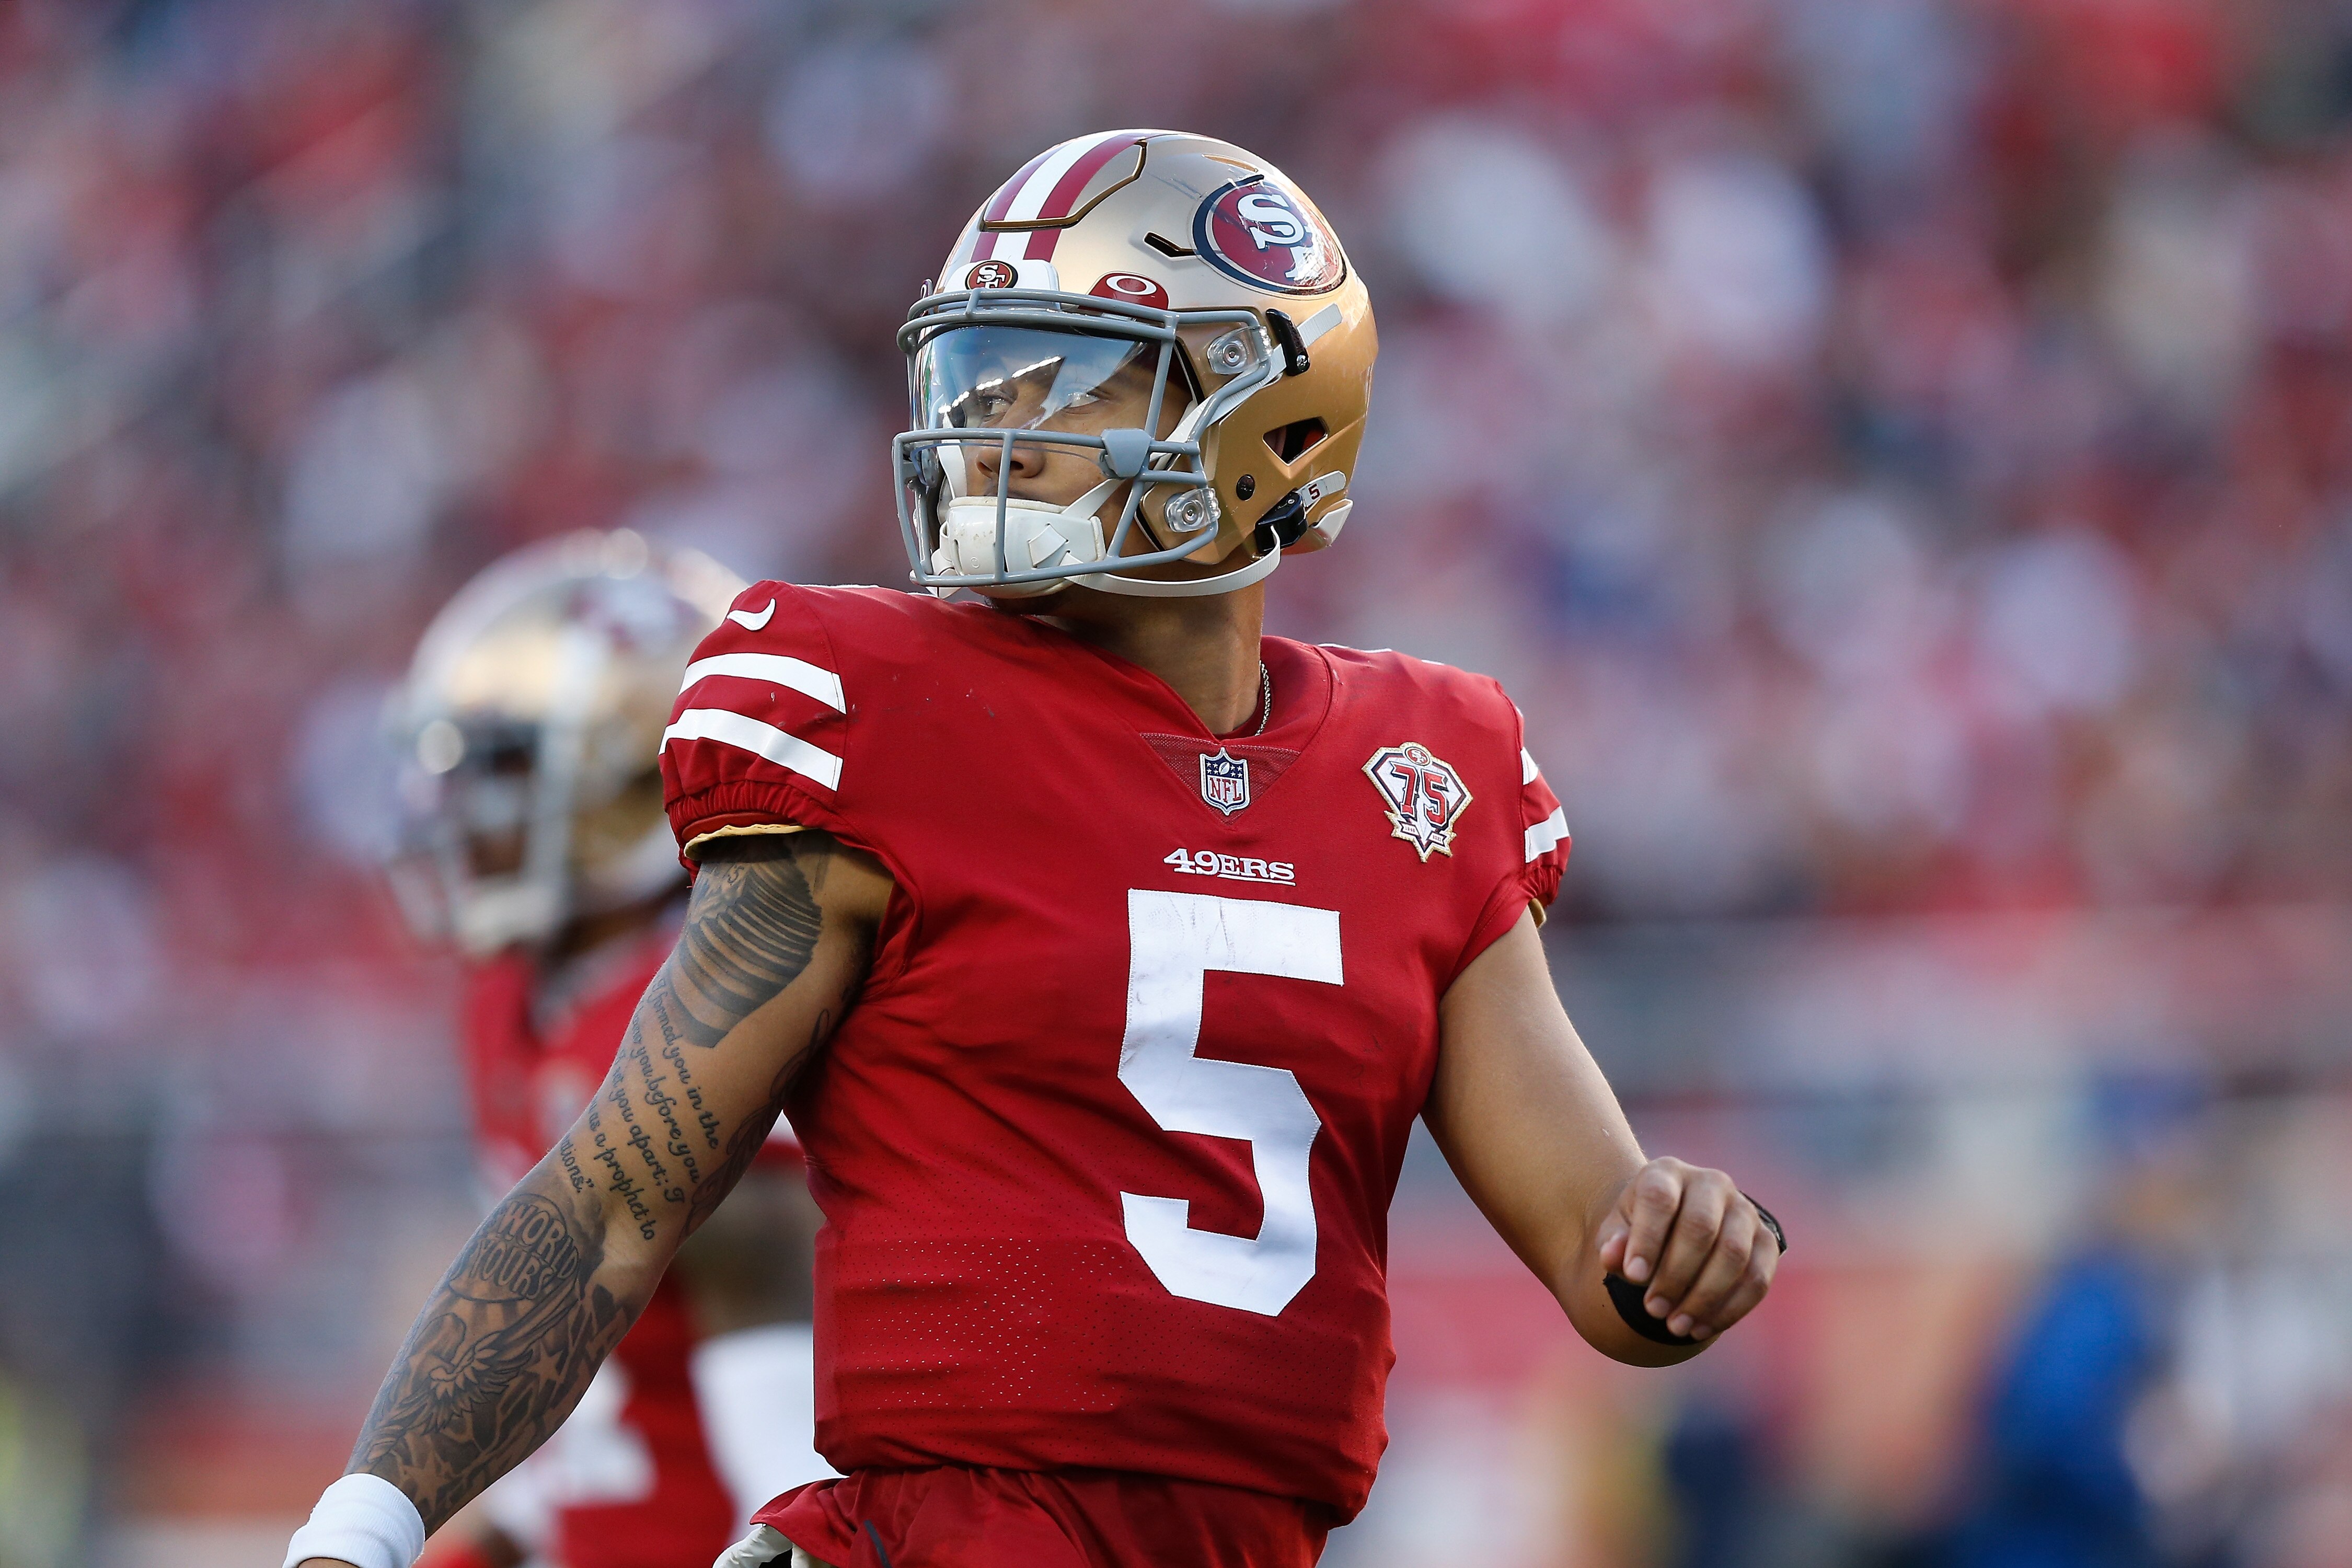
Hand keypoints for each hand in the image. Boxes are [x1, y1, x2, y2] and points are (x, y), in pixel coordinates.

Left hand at [1595, 1157, 1777, 1341]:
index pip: (1659, 1198)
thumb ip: (1613, 1243)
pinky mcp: (1766, 1240)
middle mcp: (1711, 1182)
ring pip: (1733, 1254)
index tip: (1633, 1276)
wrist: (1674, 1229)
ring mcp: (1744, 1209)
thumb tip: (1613, 1256)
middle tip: (1653, 1310)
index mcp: (1667, 1172)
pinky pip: (1757, 1277)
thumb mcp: (1617, 1232)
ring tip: (1675, 1326)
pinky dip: (1730, 1308)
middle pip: (1700, 1227)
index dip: (1647, 1238)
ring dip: (1704, 1297)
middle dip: (1675, 1275)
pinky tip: (1702, 1328)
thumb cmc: (1640, 1231)